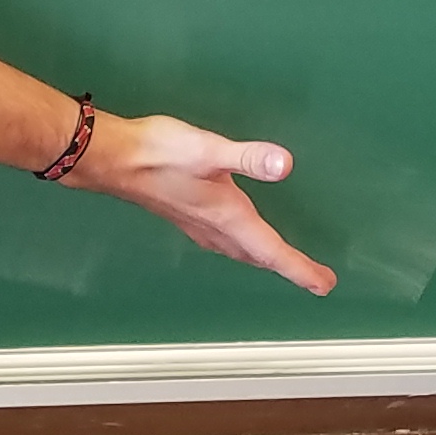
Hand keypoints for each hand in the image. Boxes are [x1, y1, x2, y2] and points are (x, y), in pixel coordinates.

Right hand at [68, 113, 337, 295]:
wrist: (111, 158)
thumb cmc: (159, 153)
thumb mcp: (210, 150)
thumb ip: (249, 158)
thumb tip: (284, 165)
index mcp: (227, 217)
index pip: (272, 252)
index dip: (301, 269)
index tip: (324, 284)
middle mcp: (214, 228)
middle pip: (259, 257)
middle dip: (288, 269)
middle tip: (314, 279)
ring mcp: (198, 225)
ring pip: (240, 252)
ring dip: (264, 259)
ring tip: (285, 263)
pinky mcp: (186, 215)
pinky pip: (224, 242)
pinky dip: (244, 246)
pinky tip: (241, 236)